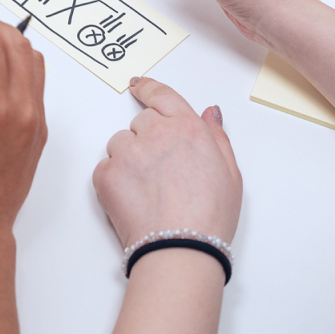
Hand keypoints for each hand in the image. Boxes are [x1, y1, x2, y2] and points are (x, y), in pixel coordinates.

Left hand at [92, 76, 242, 248]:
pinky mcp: (106, 174)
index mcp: (187, 129)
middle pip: (140, 123)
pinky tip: (134, 200)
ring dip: (128, 159)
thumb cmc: (210, 217)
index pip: (162, 96)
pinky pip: (105, 167)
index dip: (148, 88)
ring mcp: (128, 152)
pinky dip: (114, 180)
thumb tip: (208, 112)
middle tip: (160, 172)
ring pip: (119, 144)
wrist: (180, 248)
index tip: (138, 85)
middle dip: (147, 139)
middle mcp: (155, 133)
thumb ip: (216, 136)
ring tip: (148, 190)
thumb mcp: (230, 173)